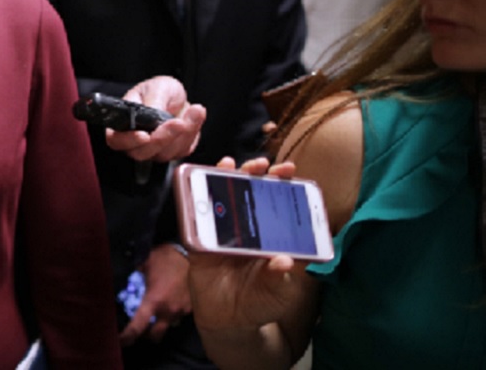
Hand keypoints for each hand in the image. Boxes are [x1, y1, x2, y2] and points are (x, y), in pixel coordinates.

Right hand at [105, 75, 205, 161]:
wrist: (176, 96)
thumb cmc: (159, 90)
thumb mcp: (156, 87)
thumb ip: (153, 101)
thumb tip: (154, 114)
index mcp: (122, 124)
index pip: (116, 140)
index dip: (129, 140)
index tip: (144, 135)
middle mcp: (135, 141)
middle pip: (142, 152)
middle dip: (162, 138)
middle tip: (177, 122)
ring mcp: (153, 149)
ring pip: (164, 153)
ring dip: (182, 134)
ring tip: (194, 112)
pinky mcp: (172, 152)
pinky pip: (181, 150)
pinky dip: (192, 133)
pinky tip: (195, 117)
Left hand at [120, 243, 191, 345]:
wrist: (193, 254)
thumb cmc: (167, 257)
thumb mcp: (146, 263)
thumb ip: (137, 274)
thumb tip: (132, 274)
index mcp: (153, 301)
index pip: (138, 326)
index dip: (128, 336)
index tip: (121, 341)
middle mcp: (168, 311)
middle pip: (156, 335)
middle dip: (148, 335)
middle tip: (143, 327)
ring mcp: (182, 311)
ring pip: (169, 325)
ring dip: (163, 321)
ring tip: (160, 309)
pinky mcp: (192, 308)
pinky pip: (180, 315)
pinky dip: (174, 311)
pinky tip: (172, 300)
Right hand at [187, 157, 305, 332]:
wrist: (228, 322)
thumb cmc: (260, 304)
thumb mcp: (278, 294)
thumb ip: (280, 278)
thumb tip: (284, 261)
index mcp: (270, 236)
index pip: (278, 203)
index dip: (283, 185)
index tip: (289, 170)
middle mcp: (248, 229)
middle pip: (251, 193)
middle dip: (256, 174)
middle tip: (264, 164)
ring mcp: (223, 233)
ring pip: (225, 199)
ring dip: (226, 179)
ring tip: (231, 164)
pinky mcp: (200, 242)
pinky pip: (196, 220)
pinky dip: (196, 201)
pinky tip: (198, 185)